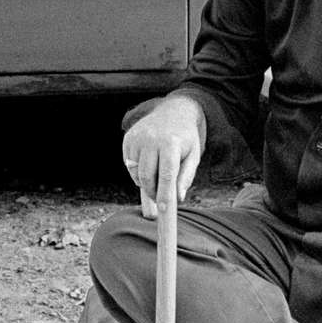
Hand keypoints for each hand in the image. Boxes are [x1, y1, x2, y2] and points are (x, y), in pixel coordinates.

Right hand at [120, 95, 204, 218]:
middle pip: (147, 177)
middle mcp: (151, 139)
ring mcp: (137, 138)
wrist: (173, 111)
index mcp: (171, 143)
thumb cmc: (186, 138)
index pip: (167, 175)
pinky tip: (148, 164)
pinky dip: (137, 172)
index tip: (163, 211)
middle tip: (160, 199)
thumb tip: (178, 198)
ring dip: (145, 183)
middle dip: (153, 192)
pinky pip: (129, 165)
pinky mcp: (128, 139)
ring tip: (156, 177)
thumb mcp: (193, 156)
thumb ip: (186, 177)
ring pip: (136, 173)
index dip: (164, 194)